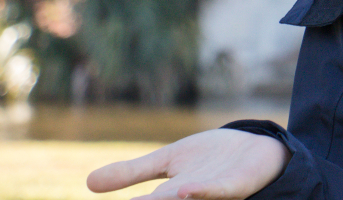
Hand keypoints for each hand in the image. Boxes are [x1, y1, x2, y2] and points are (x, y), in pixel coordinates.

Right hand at [86, 128, 290, 198]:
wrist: (255, 148)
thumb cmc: (211, 158)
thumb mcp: (166, 162)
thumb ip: (131, 173)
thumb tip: (87, 183)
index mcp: (171, 195)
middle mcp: (190, 198)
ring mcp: (212, 195)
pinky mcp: (235, 187)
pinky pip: (217, 193)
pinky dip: (201, 193)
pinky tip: (183, 190)